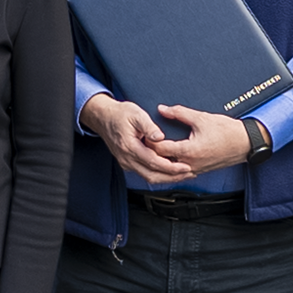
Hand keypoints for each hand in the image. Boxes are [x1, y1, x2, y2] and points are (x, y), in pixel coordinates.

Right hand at [79, 94, 194, 182]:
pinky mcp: (127, 163)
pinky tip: (169, 171)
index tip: (185, 167)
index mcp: (130, 146)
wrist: (103, 117)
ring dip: (166, 178)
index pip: (153, 162)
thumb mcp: (135, 114)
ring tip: (182, 174)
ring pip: (148, 177)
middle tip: (189, 174)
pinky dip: (158, 174)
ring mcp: (126, 162)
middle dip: (172, 177)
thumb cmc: (120, 114)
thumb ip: (148, 126)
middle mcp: (127, 158)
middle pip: (152, 175)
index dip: (171, 167)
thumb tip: (160, 137)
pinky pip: (144, 173)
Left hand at [149, 106, 263, 175]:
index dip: (149, 140)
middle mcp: (190, 164)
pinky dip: (169, 169)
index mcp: (189, 151)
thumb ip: (179, 113)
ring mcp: (195, 170)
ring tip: (148, 154)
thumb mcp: (201, 118)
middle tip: (140, 144)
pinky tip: (163, 162)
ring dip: (158, 164)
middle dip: (150, 154)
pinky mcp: (199, 171)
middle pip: (161, 163)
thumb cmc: (226, 131)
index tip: (142, 133)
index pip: (160, 149)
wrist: (246, 143)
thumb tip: (162, 109)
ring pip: (169, 173)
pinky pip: (179, 174)